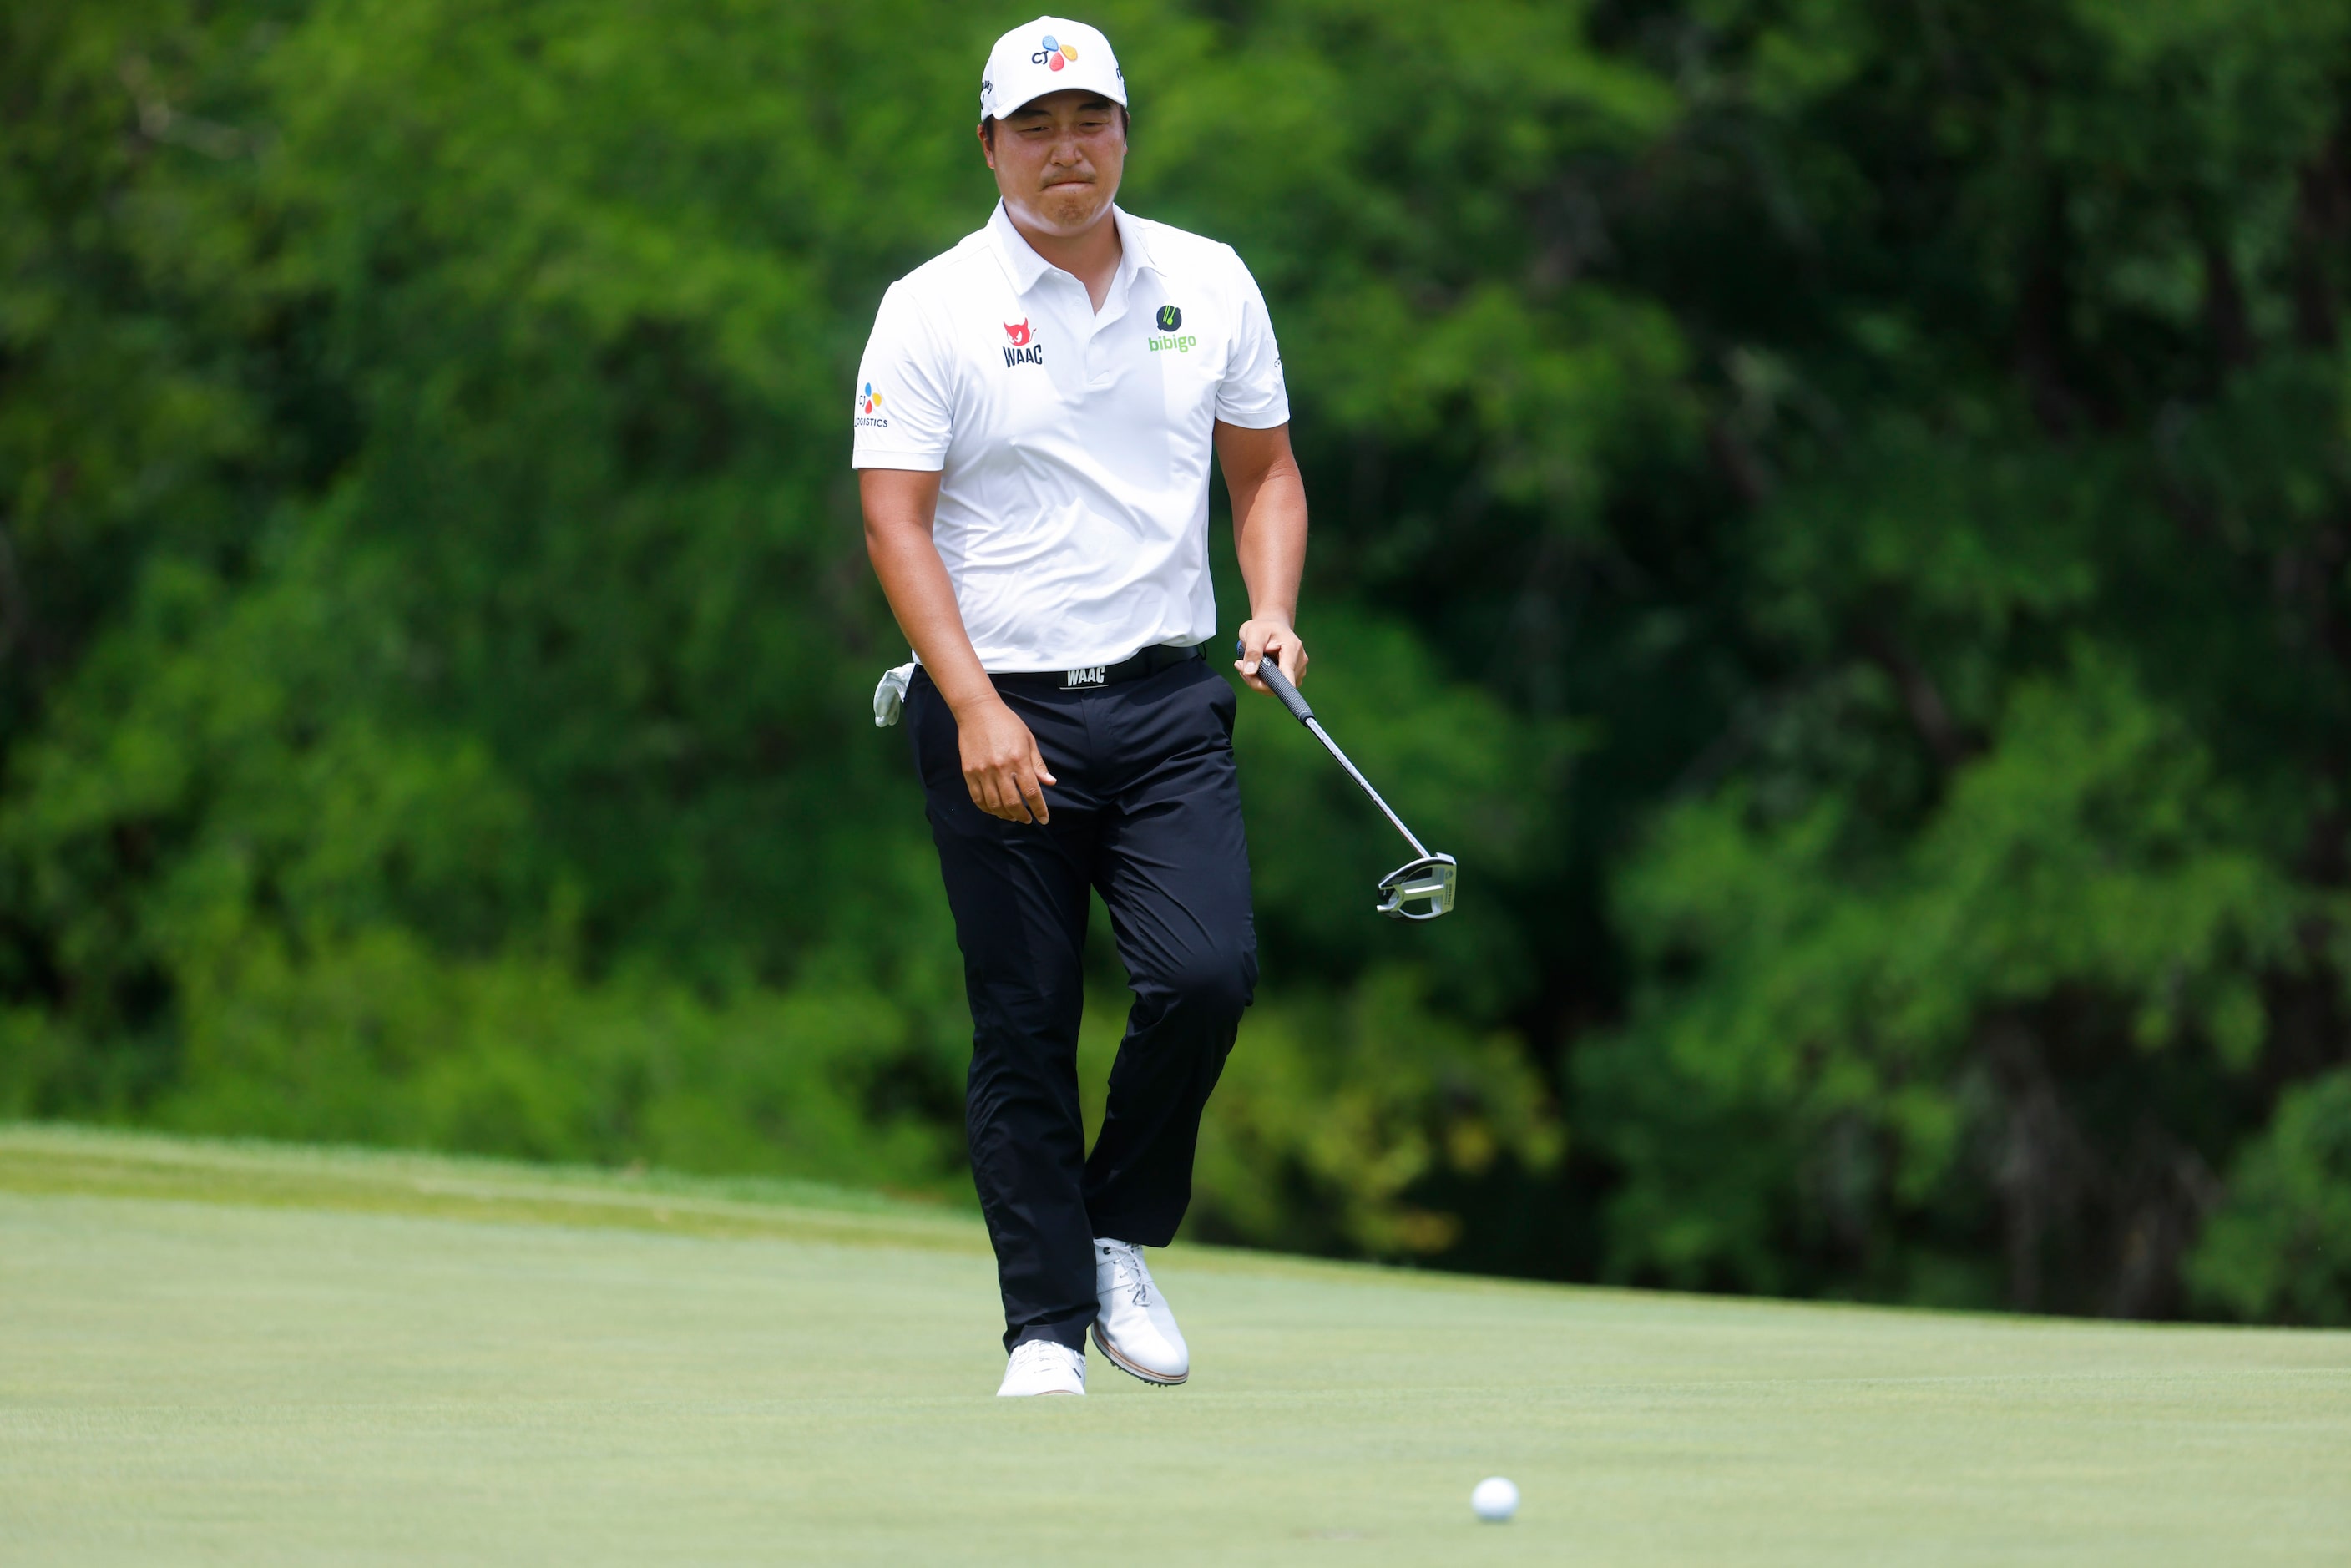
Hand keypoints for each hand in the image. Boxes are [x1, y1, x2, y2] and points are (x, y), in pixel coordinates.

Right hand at [953, 695, 1056, 823]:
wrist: (977, 711)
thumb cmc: (1007, 723)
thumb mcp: (1028, 740)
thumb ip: (1038, 764)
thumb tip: (1050, 783)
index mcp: (1018, 759)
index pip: (1032, 792)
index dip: (1040, 809)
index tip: (1044, 819)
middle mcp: (1000, 768)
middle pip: (1012, 803)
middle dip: (1022, 816)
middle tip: (1027, 819)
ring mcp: (982, 771)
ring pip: (994, 804)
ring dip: (1005, 815)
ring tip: (1012, 816)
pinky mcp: (969, 772)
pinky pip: (978, 798)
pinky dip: (987, 809)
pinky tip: (995, 809)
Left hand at [1234, 618, 1307, 695]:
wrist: (1271, 626)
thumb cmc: (1262, 628)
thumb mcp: (1253, 633)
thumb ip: (1252, 651)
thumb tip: (1250, 672)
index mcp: (1292, 648)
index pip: (1288, 672)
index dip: (1280, 685)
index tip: (1269, 690)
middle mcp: (1299, 661)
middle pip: (1278, 684)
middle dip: (1255, 680)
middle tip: (1239, 664)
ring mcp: (1298, 671)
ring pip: (1274, 689)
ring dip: (1256, 681)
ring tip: (1245, 664)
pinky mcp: (1292, 678)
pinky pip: (1273, 688)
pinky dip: (1260, 682)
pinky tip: (1254, 669)